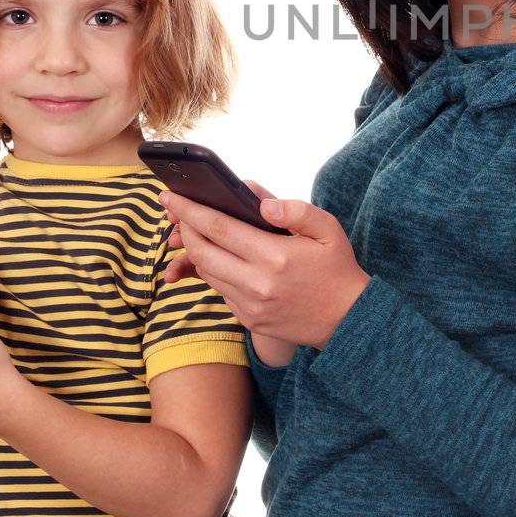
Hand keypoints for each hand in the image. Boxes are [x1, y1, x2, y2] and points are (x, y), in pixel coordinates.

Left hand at [160, 182, 369, 349]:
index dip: (189, 210)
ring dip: (197, 250)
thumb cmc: (336, 268)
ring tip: (197, 231)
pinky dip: (215, 270)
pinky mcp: (247, 319)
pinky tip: (221, 257)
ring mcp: (249, 305)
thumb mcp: (328, 229)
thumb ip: (295, 210)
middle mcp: (257, 283)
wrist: (346, 319)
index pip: (218, 228)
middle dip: (184, 228)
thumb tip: (260, 201)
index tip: (169, 196)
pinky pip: (220, 289)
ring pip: (207, 271)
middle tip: (177, 211)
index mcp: (275, 256)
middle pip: (202, 251)